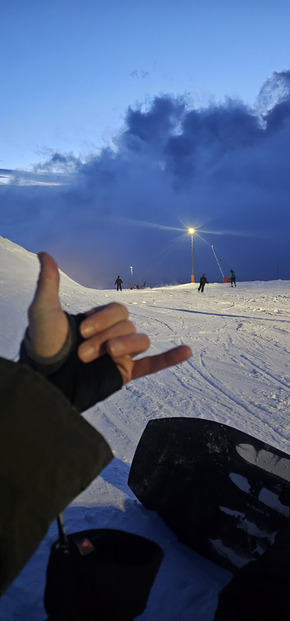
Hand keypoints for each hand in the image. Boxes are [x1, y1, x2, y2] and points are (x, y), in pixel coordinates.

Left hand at [28, 252, 191, 385]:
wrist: (45, 381)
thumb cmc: (43, 345)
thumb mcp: (44, 311)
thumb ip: (49, 283)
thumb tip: (44, 253)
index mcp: (98, 320)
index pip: (117, 310)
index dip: (103, 318)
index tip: (80, 332)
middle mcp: (111, 335)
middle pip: (128, 325)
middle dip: (106, 335)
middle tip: (83, 353)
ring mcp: (120, 355)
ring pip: (140, 340)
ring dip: (125, 345)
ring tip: (107, 355)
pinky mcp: (124, 373)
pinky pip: (153, 365)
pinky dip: (170, 358)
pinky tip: (186, 351)